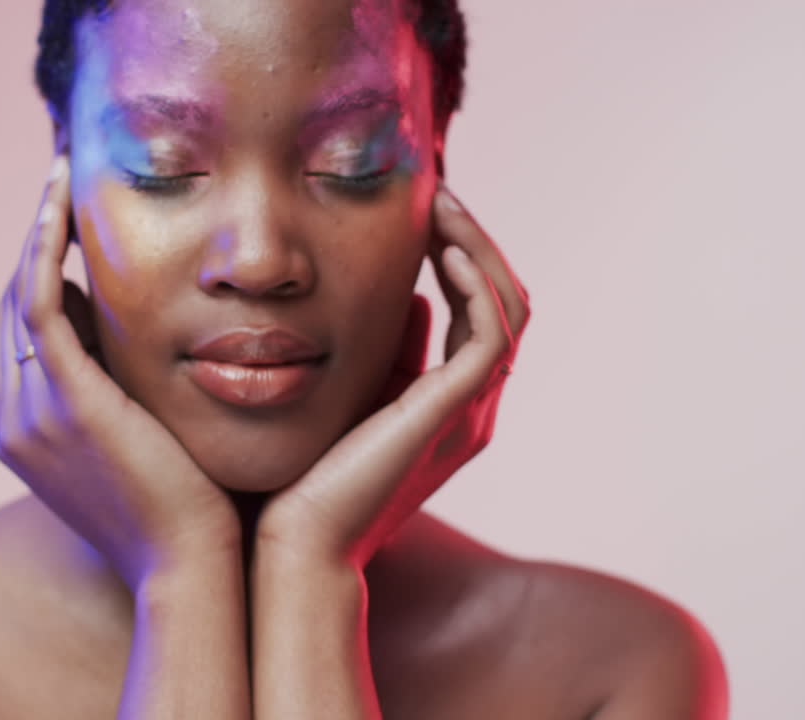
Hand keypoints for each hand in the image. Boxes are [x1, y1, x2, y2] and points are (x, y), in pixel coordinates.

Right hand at [0, 155, 237, 589]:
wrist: (191, 566)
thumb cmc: (189, 512)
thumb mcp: (147, 443)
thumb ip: (129, 397)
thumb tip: (147, 349)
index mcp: (32, 434)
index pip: (25, 338)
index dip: (41, 279)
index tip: (72, 232)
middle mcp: (16, 420)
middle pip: (11, 311)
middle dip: (33, 247)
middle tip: (61, 190)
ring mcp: (32, 411)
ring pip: (20, 297)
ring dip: (36, 234)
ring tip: (61, 181)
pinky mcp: (64, 399)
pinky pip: (41, 303)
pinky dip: (45, 251)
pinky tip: (63, 207)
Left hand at [257, 182, 531, 567]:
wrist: (297, 541)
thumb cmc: (309, 473)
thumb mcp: (352, 393)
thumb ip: (389, 351)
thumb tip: (412, 299)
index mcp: (450, 403)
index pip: (481, 310)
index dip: (462, 254)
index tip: (424, 209)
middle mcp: (472, 406)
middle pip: (505, 301)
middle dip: (476, 240)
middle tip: (438, 193)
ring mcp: (469, 412)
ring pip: (508, 309)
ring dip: (478, 248)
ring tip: (440, 205)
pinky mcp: (452, 415)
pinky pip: (490, 336)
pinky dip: (475, 287)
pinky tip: (440, 253)